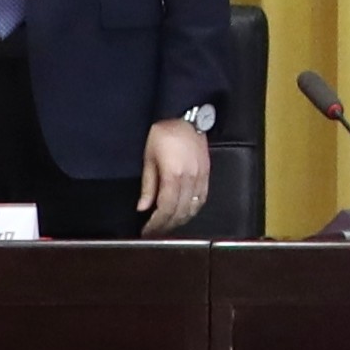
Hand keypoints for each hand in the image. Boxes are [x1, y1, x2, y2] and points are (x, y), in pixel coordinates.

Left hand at [139, 118, 210, 233]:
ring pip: (193, 208)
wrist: (185, 117)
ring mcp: (201, 177)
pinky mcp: (207, 174)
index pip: (166, 208)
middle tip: (155, 232)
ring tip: (168, 225)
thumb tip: (142, 207)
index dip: (156, 223)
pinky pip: (202, 198)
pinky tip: (185, 213)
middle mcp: (189, 178)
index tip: (147, 230)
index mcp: (173, 174)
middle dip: (166, 225)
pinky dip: (193, 210)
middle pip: (180, 211)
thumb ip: (148, 185)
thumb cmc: (163, 134)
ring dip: (180, 220)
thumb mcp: (149, 158)